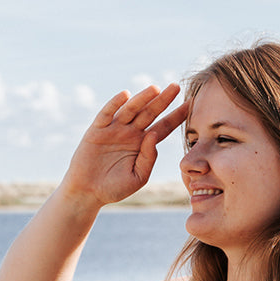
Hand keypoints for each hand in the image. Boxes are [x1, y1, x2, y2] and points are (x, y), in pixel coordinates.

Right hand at [61, 84, 187, 207]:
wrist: (88, 193)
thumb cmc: (114, 188)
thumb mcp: (138, 177)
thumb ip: (148, 158)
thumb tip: (153, 135)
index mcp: (143, 144)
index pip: (164, 127)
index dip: (177, 116)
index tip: (191, 105)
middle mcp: (130, 132)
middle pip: (150, 113)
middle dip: (163, 100)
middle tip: (176, 87)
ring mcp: (114, 129)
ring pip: (131, 110)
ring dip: (142, 99)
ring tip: (155, 89)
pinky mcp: (97, 130)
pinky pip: (107, 114)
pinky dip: (115, 104)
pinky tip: (126, 95)